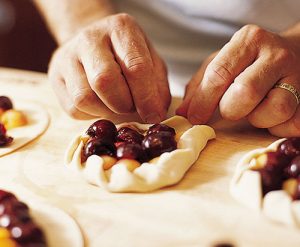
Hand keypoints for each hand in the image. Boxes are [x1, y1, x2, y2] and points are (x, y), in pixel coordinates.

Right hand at [49, 13, 169, 122]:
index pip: (135, 67)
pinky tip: (101, 104)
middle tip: (131, 106)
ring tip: (116, 104)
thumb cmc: (126, 55)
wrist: (93, 44)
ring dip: (106, 111)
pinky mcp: (55, 76)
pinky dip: (92, 114)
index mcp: (121, 28)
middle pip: (104, 81)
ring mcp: (67, 56)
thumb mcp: (150, 62)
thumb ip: (157, 87)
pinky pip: (73, 108)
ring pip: (84, 98)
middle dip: (123, 104)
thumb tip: (155, 115)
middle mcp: (90, 38)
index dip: (146, 97)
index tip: (153, 115)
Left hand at [177, 24, 299, 136]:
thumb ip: (199, 86)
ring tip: (254, 109)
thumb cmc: (249, 62)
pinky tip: (270, 116)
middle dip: (230, 110)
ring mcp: (297, 75)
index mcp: (248, 40)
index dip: (203, 101)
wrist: (293, 53)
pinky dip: (276, 127)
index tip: (194, 118)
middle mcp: (275, 55)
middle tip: (229, 109)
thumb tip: (184, 113)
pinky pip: (291, 124)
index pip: (219, 74)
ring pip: (275, 109)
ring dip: (257, 119)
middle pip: (246, 92)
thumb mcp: (221, 63)